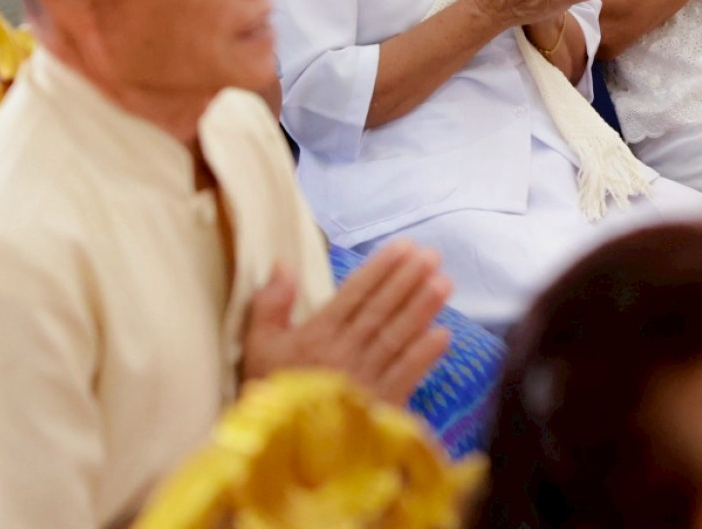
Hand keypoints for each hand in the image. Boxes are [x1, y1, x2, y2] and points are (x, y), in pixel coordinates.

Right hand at [241, 246, 450, 404]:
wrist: (276, 453)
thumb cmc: (268, 393)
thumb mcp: (257, 347)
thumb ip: (270, 304)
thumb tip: (283, 263)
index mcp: (314, 337)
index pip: (354, 295)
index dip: (381, 269)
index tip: (405, 247)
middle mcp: (342, 354)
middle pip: (381, 311)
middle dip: (408, 281)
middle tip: (432, 256)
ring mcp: (363, 381)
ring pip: (396, 338)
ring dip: (422, 310)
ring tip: (443, 283)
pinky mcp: (378, 407)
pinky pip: (404, 377)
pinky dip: (424, 356)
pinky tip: (443, 334)